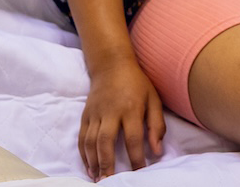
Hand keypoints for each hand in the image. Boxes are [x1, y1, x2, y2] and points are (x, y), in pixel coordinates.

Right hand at [79, 62, 165, 179]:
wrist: (111, 64)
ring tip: (99, 178)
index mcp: (131, 108)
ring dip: (94, 162)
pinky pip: (82, 137)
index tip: (139, 172)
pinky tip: (89, 166)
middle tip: (110, 181)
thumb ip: (157, 125)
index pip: (133, 138)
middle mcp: (111, 111)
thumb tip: (157, 151)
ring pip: (91, 141)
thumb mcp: (154, 99)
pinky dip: (84, 154)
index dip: (136, 158)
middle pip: (106, 141)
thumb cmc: (137, 83)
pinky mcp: (85, 114)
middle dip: (107, 164)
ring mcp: (95, 113)